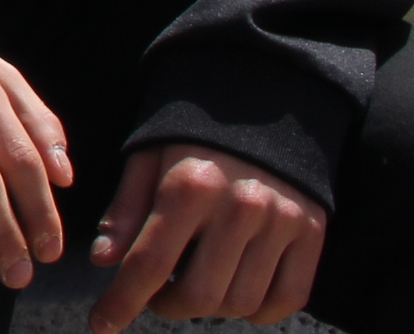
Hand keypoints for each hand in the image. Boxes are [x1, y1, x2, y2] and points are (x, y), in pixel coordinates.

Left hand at [88, 144, 326, 332]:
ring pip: (240, 304)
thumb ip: (125, 210)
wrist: (264, 102)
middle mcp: (238, 207)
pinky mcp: (312, 233)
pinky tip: (235, 291)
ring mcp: (281, 223)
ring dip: (209, 309)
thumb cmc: (193, 135)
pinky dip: (258, 311)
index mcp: (189, 186)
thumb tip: (102, 261)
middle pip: (197, 296)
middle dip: (165, 307)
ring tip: (192, 284)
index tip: (101, 323)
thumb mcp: (148, 159)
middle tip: (154, 294)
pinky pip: (287, 299)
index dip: (121, 303)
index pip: (147, 265)